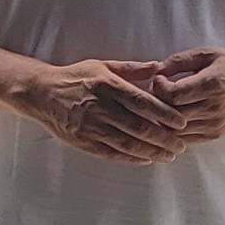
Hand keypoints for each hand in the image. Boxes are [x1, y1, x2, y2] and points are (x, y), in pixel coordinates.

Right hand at [18, 59, 194, 165]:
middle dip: (164, 139)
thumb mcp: (102, 65)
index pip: (142, 102)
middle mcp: (100, 106)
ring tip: (168, 156)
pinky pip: (112, 153)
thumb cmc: (76, 77)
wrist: (42, 93)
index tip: (182, 123)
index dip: (165, 114)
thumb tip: (158, 67)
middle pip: (139, 127)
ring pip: (128, 144)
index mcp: (107, 85)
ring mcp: (91, 126)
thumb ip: (131, 68)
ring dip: (151, 152)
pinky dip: (131, 158)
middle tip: (181, 146)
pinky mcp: (83, 141)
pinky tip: (146, 159)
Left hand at [143, 48, 224, 142]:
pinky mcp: (214, 134)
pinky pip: (185, 138)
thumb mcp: (208, 54)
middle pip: (172, 114)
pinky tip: (172, 117)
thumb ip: (181, 60)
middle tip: (157, 92)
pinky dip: (174, 130)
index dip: (159, 87)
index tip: (160, 79)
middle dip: (158, 103)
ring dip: (163, 119)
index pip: (174, 95)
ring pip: (175, 130)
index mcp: (212, 84)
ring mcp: (214, 124)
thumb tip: (156, 68)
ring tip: (163, 104)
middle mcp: (214, 107)